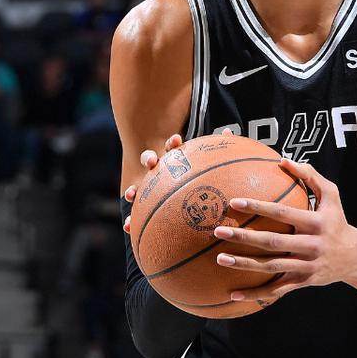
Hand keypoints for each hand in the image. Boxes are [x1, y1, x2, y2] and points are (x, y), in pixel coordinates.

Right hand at [122, 129, 236, 233]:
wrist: (196, 213)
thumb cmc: (205, 186)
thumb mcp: (215, 171)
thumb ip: (221, 151)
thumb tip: (229, 131)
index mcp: (176, 164)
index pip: (172, 149)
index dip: (173, 143)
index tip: (177, 139)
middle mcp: (161, 175)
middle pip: (151, 162)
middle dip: (148, 159)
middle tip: (153, 162)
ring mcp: (151, 192)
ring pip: (138, 189)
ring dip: (132, 190)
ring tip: (131, 194)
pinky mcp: (147, 211)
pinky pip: (137, 217)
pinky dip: (130, 221)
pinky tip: (128, 226)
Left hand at [213, 159, 356, 302]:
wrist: (356, 258)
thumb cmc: (337, 221)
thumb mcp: (332, 195)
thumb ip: (310, 175)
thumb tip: (283, 160)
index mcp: (315, 222)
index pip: (282, 213)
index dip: (258, 207)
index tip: (234, 202)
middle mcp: (311, 245)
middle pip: (272, 242)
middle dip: (244, 237)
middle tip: (219, 231)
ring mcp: (306, 266)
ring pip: (271, 267)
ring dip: (244, 264)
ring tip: (220, 258)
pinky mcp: (303, 282)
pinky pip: (276, 290)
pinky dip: (256, 294)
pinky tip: (233, 294)